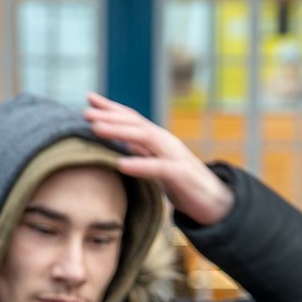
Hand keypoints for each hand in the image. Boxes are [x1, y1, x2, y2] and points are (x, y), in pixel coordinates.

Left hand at [84, 94, 234, 225]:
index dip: (111, 107)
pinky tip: (121, 164)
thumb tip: (118, 141)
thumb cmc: (183, 184)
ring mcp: (175, 156)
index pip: (133, 118)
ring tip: (96, 130)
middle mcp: (166, 142)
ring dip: (119, 132)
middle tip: (85, 112)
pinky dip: (139, 164)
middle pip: (135, 123)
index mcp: (158, 140)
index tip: (89, 98)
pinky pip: (158, 167)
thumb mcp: (158, 165)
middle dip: (110, 116)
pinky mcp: (181, 175)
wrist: (215, 202)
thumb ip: (141, 152)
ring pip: (145, 137)